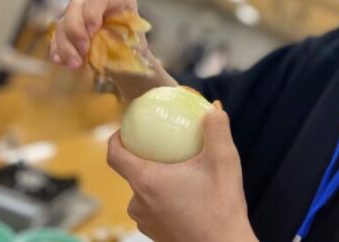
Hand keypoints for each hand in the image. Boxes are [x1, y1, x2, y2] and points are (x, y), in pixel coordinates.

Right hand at [49, 0, 138, 68]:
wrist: (128, 59)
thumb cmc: (136, 48)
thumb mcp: (136, 45)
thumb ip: (125, 43)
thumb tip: (119, 49)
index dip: (92, 12)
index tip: (93, 31)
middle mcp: (95, 2)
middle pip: (75, 7)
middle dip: (75, 30)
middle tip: (83, 50)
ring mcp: (80, 14)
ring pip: (63, 22)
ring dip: (66, 44)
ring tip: (75, 64)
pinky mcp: (69, 28)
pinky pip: (57, 36)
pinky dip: (57, 49)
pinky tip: (61, 61)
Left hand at [107, 107, 257, 241]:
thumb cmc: (221, 208)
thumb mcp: (224, 162)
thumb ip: (218, 130)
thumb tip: (213, 108)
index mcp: (147, 182)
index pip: (115, 155)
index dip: (115, 138)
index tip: (126, 129)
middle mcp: (139, 203)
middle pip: (132, 172)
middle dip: (146, 156)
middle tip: (167, 145)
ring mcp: (145, 222)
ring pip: (144, 191)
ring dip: (157, 179)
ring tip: (180, 170)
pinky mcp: (155, 234)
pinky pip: (153, 208)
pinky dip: (163, 197)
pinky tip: (187, 194)